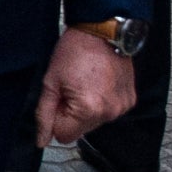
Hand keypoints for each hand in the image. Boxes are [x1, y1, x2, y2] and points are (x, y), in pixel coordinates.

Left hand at [35, 25, 135, 146]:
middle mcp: (109, 113)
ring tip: (86, 82)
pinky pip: (109, 111)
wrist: (103, 31)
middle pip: (80, 130)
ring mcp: (122, 107)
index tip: (59, 97)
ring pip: (94, 122)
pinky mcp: (130, 101)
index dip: (57, 117)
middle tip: (72, 87)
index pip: (64, 136)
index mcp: (88, 110)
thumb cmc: (75, 51)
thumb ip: (44, 114)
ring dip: (87, 108)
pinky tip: (99, 83)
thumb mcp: (51, 82)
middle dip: (72, 113)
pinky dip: (102, 101)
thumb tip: (41, 141)